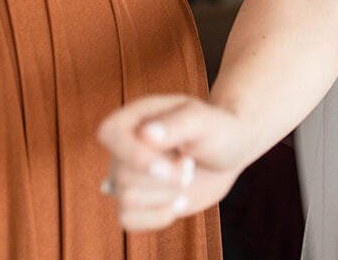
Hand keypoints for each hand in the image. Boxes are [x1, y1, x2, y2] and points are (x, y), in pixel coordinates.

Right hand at [97, 95, 254, 231]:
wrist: (228, 154)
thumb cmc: (217, 130)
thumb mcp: (205, 121)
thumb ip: (177, 124)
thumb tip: (144, 134)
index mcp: (135, 117)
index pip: (109, 134)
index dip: (133, 154)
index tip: (167, 164)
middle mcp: (125, 146)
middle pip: (123, 175)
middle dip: (165, 179)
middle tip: (190, 164)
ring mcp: (127, 174)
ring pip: (126, 199)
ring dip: (167, 195)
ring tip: (185, 178)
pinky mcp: (135, 201)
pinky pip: (128, 220)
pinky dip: (158, 217)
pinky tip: (178, 201)